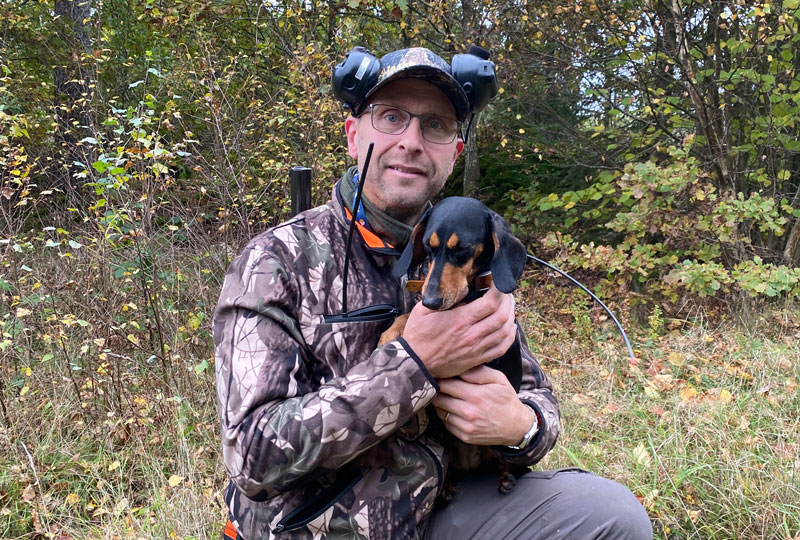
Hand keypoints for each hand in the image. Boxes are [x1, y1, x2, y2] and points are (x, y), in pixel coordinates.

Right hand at [401, 286, 516, 378]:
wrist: (415, 363)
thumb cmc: (418, 336)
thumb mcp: (423, 309)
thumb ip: (444, 297)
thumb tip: (464, 289)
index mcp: (459, 320)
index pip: (490, 303)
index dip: (499, 290)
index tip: (498, 282)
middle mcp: (471, 335)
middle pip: (502, 316)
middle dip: (508, 301)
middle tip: (505, 292)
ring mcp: (476, 348)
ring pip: (505, 331)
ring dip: (511, 316)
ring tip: (509, 306)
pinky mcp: (477, 359)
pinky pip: (502, 348)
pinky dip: (510, 336)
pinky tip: (510, 327)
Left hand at [432, 366, 534, 446]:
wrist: (516, 426)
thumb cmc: (506, 399)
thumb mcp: (498, 379)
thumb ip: (478, 372)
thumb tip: (460, 369)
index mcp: (476, 395)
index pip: (445, 385)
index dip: (441, 379)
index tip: (441, 376)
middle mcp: (469, 412)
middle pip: (439, 399)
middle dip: (437, 391)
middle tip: (440, 387)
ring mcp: (466, 426)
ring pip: (440, 412)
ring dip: (441, 404)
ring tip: (449, 398)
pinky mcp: (465, 437)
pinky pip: (446, 424)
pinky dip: (447, 416)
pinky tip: (455, 411)